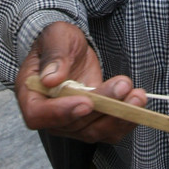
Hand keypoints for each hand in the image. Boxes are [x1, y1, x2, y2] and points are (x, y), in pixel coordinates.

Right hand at [14, 21, 146, 143]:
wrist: (69, 47)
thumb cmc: (57, 40)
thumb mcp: (56, 38)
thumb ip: (54, 57)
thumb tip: (51, 79)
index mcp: (31, 94)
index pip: (39, 115)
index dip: (62, 113)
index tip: (87, 103)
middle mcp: (49, 114)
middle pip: (74, 125)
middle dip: (103, 108)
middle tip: (123, 86)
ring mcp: (70, 121)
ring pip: (94, 130)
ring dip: (119, 116)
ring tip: (137, 95)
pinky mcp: (90, 121)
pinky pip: (107, 130)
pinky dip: (125, 120)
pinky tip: (137, 102)